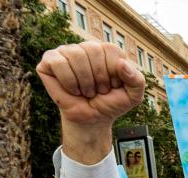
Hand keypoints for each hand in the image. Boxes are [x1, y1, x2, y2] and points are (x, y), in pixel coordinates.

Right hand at [36, 42, 143, 162]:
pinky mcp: (49, 61)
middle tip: (98, 91)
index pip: (111, 50)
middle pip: (93, 50)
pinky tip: (72, 89)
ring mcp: (67, 52)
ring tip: (86, 91)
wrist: (92, 120)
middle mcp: (86, 48)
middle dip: (98, 78)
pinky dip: (68, 81)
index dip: (113, 73)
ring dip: (84, 81)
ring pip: (76, 55)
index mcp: (106, 51)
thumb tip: (122, 64)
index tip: (113, 86)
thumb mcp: (133, 96)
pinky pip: (57, 62)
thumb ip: (137, 80)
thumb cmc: (111, 104)